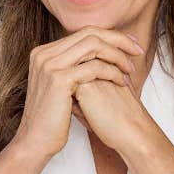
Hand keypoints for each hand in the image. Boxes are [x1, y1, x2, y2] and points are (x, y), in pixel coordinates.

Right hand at [14, 26, 142, 159]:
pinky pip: (94, 67)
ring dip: (117, 56)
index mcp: (44, 52)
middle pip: (89, 33)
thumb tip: (99, 55)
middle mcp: (44, 54)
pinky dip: (112, 72)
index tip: (130, 45)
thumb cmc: (52, 118)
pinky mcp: (58, 79)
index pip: (83, 32)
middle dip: (118, 40)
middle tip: (137, 50)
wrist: (36, 140)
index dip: (110, 36)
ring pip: (94, 45)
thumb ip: (74, 66)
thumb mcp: (60, 86)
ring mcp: (49, 65)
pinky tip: (122, 82)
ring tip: (130, 69)